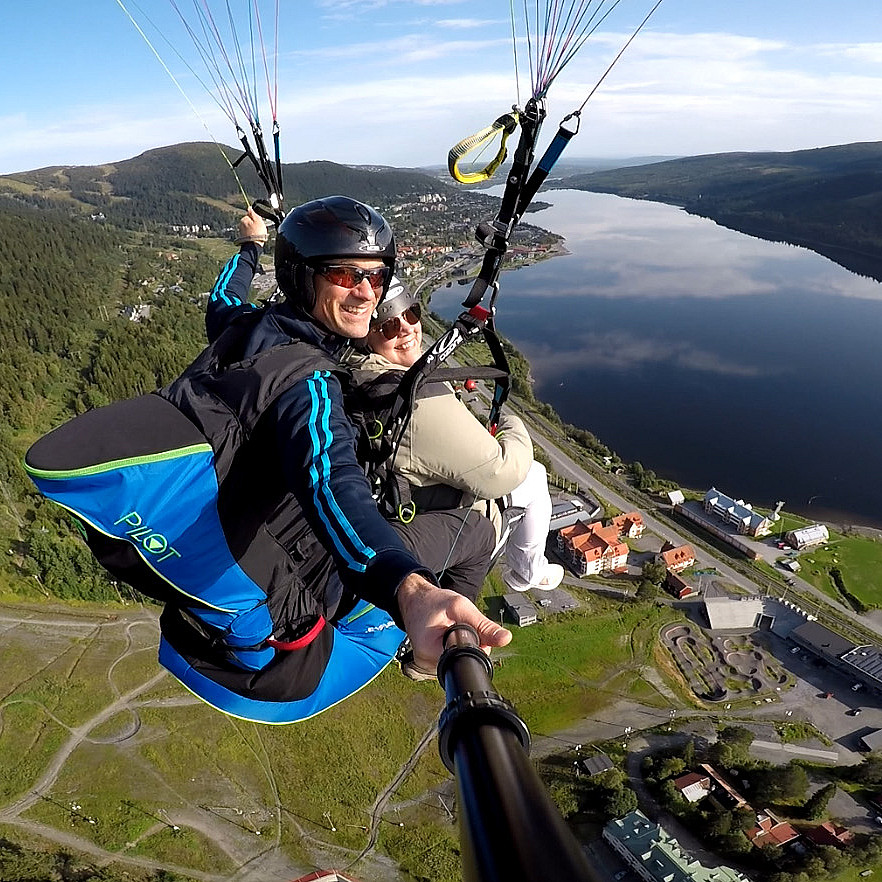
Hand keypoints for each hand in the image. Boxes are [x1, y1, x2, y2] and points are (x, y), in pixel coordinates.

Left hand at [235, 207, 267, 245]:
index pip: (250, 215)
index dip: (257, 218)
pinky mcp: (243, 237)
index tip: (260, 222)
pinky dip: (252, 235)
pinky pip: (249, 234)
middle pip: (250, 221)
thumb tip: (249, 207)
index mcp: (244, 219)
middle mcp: (241, 225)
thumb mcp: (258, 220)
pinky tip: (256, 237)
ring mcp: (242, 231)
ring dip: (254, 230)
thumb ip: (253, 212)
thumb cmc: (257, 233)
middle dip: (254, 224)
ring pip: (249, 228)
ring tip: (258, 234)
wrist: (254, 246)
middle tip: (260, 228)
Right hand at [397, 574, 511, 676]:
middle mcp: (426, 663)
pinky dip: (456, 648)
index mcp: (431, 651)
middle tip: (461, 625)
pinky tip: (450, 635)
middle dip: (471, 645)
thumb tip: (505, 639)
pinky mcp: (431, 663)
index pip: (467, 660)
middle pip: (464, 662)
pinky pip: (452, 659)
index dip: (478, 647)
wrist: (414, 600)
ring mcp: (428, 665)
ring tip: (453, 628)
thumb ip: (483, 625)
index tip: (473, 630)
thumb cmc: (432, 602)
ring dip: (463, 646)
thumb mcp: (460, 606)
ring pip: (459, 661)